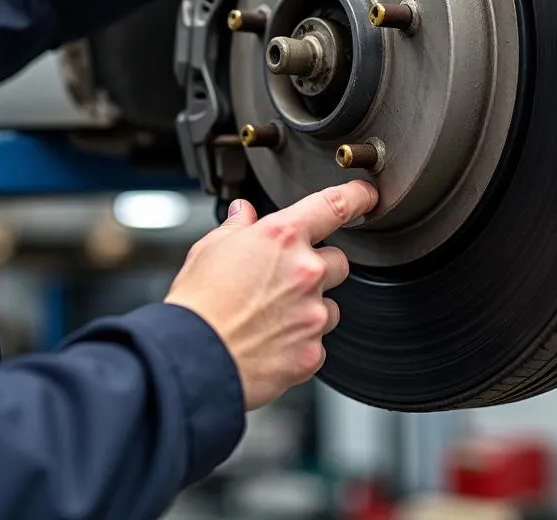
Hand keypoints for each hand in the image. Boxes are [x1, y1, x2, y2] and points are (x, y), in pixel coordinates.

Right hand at [164, 180, 378, 410]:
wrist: (191, 359)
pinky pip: (317, 342)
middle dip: (318, 267)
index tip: (365, 196)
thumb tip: (245, 214)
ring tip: (270, 317)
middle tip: (282, 281)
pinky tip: (270, 342)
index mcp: (282, 237)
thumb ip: (237, 227)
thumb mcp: (210, 248)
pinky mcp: (311, 352)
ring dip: (311, 307)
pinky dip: (300, 342)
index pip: (334, 205)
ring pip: (330, 305)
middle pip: (338, 261)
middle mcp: (306, 271)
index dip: (356, 196)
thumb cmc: (198, 304)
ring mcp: (312, 313)